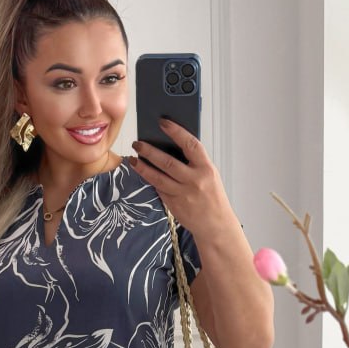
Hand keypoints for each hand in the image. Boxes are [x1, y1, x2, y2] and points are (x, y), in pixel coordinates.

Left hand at [130, 118, 235, 240]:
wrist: (216, 225)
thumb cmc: (212, 196)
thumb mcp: (209, 175)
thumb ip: (194, 162)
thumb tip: (171, 146)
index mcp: (206, 169)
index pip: (190, 144)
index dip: (176, 131)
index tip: (163, 122)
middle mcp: (194, 181)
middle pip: (168, 162)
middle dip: (150, 151)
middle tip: (137, 143)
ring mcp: (183, 194)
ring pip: (158, 178)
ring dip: (143, 167)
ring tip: (133, 159)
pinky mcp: (173, 205)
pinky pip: (159, 189)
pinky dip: (150, 180)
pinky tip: (142, 172)